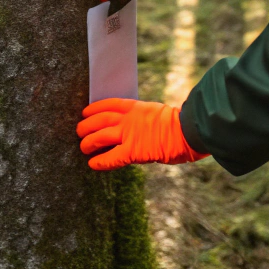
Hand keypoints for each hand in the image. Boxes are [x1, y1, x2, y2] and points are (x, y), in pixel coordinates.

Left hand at [77, 98, 208, 170]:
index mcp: (136, 107)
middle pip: (99, 119)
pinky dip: (100, 161)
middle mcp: (129, 119)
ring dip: (88, 142)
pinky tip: (92, 164)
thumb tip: (140, 126)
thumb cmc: (181, 124)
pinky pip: (111, 157)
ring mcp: (130, 134)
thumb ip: (145, 118)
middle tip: (79, 131)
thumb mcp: (159, 113)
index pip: (109, 104)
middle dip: (86, 125)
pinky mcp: (134, 151)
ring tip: (82, 147)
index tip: (86, 112)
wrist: (189, 130)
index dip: (94, 108)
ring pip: (100, 136)